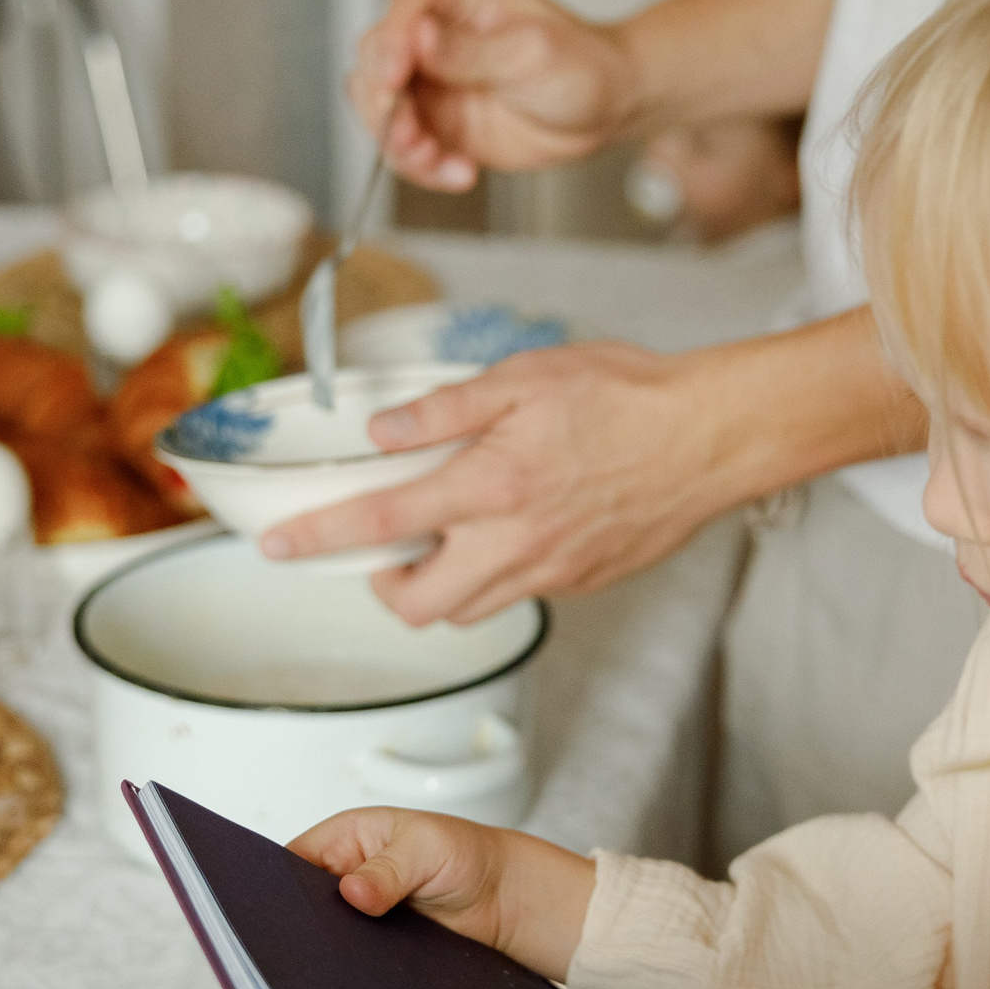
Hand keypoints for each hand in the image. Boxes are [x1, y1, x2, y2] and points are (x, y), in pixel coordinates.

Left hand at [259, 341, 741, 625]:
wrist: (710, 435)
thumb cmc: (627, 396)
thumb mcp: (524, 377)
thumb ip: (445, 407)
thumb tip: (382, 431)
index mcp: (491, 486)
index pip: (383, 524)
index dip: (320, 538)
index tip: (279, 548)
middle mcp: (515, 542)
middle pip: (417, 606)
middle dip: (384, 588)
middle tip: (383, 552)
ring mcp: (551, 571)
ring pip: (467, 612)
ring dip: (438, 587)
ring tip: (444, 539)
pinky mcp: (581, 582)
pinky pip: (518, 595)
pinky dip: (495, 575)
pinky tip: (510, 530)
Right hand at [289, 806, 597, 980]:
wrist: (507, 900)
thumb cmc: (467, 855)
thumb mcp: (427, 848)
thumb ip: (389, 869)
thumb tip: (353, 892)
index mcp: (343, 840)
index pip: (288, 864)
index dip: (276, 888)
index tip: (273, 914)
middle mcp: (342, 879)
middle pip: (300, 908)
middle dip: (299, 928)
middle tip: (299, 951)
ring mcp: (356, 919)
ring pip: (324, 940)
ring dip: (326, 955)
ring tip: (324, 973)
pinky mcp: (374, 951)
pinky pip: (351, 964)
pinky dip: (350, 974)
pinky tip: (349, 988)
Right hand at [351, 0, 641, 190]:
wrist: (607, 110)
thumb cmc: (583, 66)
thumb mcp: (532, 54)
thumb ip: (471, 51)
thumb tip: (420, 37)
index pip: (405, 8)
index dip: (391, 42)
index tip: (395, 78)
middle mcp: (436, 36)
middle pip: (376, 57)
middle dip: (383, 101)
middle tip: (410, 134)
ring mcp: (434, 81)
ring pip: (380, 107)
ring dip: (396, 140)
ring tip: (434, 159)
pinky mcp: (439, 123)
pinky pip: (406, 147)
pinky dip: (421, 166)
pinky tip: (460, 172)